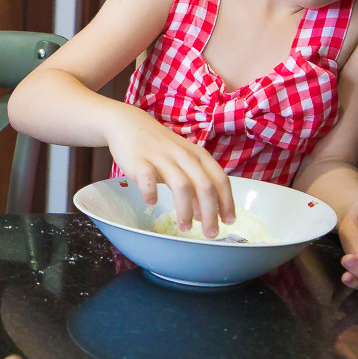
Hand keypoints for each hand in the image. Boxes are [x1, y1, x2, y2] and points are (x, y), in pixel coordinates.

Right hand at [106, 108, 234, 236]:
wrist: (129, 124)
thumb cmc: (160, 148)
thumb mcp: (182, 164)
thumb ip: (195, 186)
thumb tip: (204, 216)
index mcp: (198, 155)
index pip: (220, 179)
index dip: (227, 202)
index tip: (229, 222)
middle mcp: (184, 156)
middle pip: (204, 186)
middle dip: (211, 213)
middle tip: (210, 234)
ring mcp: (162, 157)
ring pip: (181, 185)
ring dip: (185, 210)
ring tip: (185, 228)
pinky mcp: (140, 161)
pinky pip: (148, 178)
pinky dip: (151, 193)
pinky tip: (151, 203)